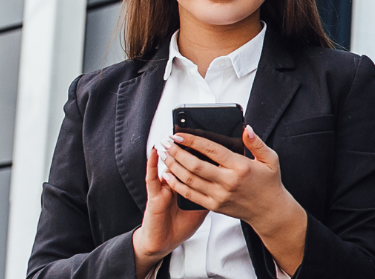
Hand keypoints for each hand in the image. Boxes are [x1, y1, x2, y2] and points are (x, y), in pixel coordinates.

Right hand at [134, 145, 207, 275]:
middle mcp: (174, 185)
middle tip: (187, 132)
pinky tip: (154, 151)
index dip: (198, 151)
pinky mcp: (154, 196)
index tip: (204, 139)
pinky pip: (152, 177)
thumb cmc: (182, 226)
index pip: (197, 164)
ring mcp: (163, 189)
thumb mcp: (202, 208)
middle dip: (183, 148)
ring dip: (169, 151)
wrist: (164, 242)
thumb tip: (222, 174)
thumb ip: (212, 190)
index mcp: (190, 186)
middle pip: (182, 162)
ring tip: (172, 136)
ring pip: (167, 166)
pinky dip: (152, 164)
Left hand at [160, 127, 304, 234]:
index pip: (212, 150)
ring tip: (165, 156)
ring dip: (173, 166)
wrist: (269, 211)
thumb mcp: (270, 159)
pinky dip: (176, 184)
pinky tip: (168, 175)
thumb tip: (245, 128)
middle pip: (195, 166)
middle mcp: (228, 182)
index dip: (193, 141)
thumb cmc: (269, 183)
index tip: (179, 135)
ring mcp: (219, 196)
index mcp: (241, 168)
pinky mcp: (214, 206)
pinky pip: (190, 195)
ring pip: (189, 180)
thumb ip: (256, 142)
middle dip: (177, 153)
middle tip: (166, 143)